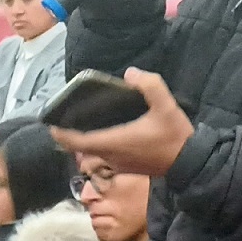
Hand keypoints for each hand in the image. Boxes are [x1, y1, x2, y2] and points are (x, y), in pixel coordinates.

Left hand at [45, 70, 192, 178]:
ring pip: (91, 153)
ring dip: (81, 141)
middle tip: (61, 119)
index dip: (62, 134)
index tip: (50, 123)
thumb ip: (150, 86)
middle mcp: (112, 155)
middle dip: (68, 135)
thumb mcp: (166, 106)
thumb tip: (131, 73)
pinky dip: (95, 144)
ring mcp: (119, 164)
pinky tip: (101, 131)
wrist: (191, 163)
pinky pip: (103, 155)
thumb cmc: (175, 137)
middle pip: (81, 147)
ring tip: (77, 122)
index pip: (79, 141)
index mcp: (115, 142)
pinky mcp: (127, 167)